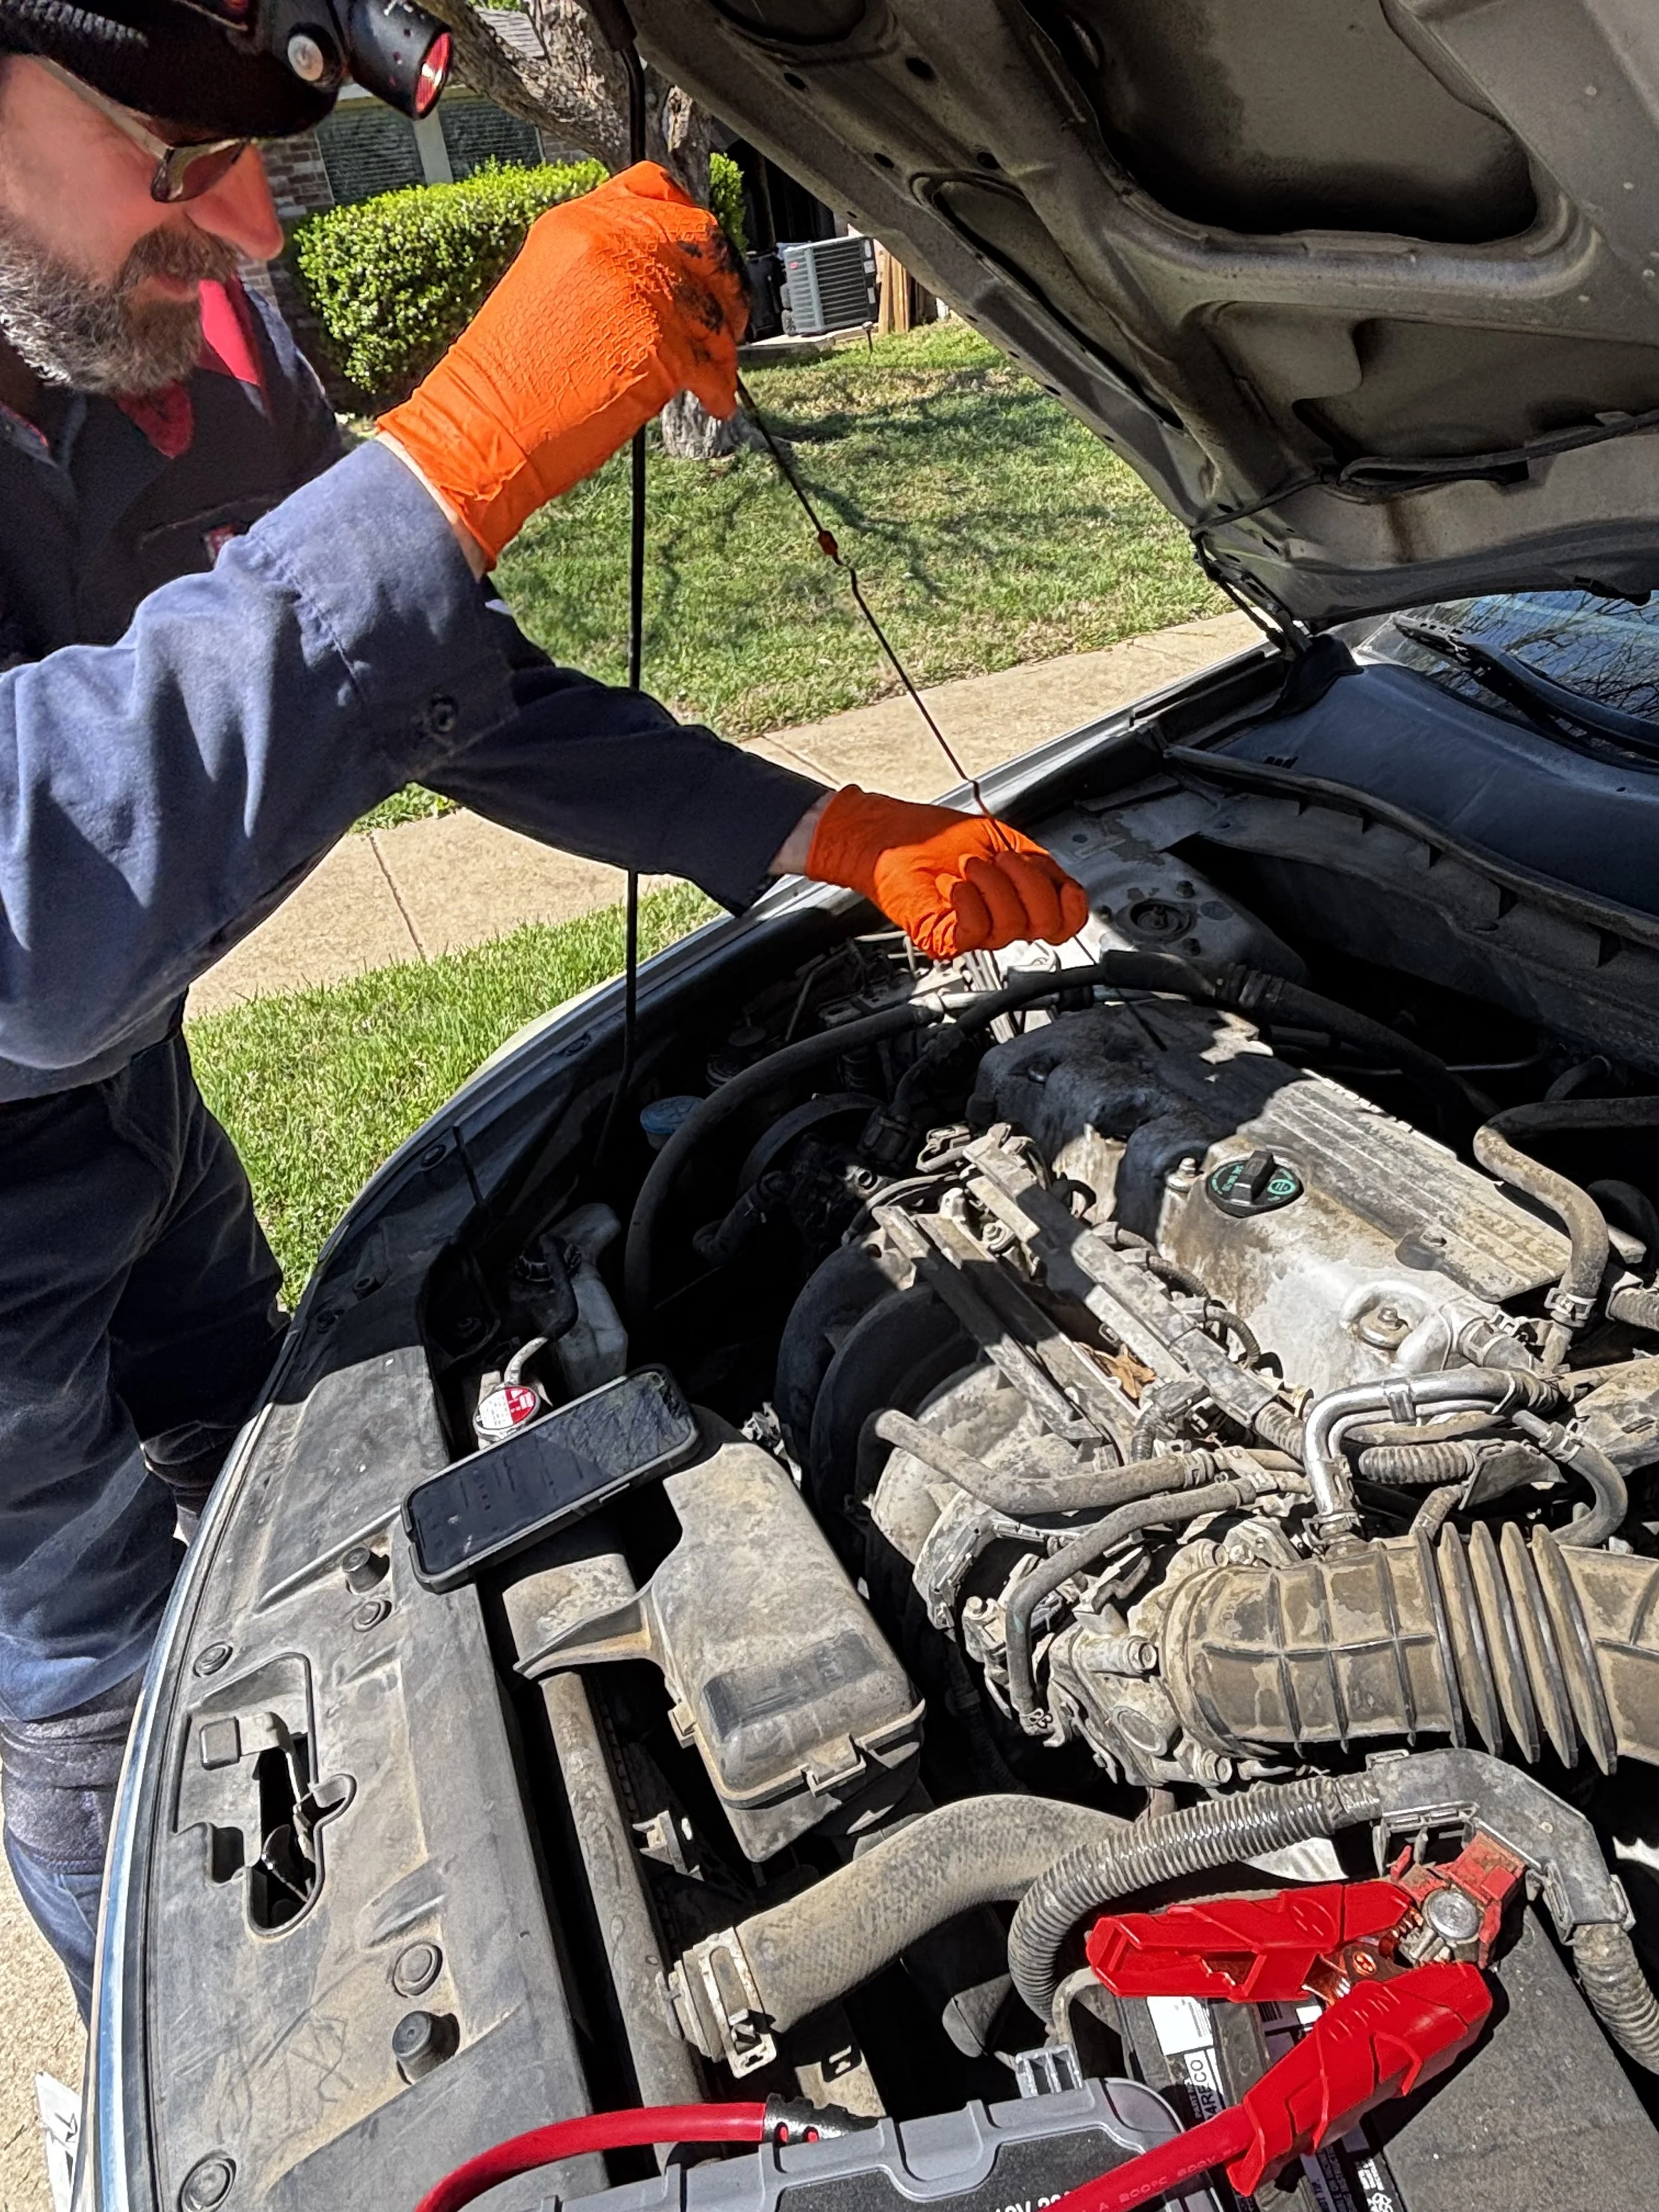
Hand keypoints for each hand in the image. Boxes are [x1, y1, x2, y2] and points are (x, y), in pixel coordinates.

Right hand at [378, 162, 746, 566]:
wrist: (482, 428)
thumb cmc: (506, 378)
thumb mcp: (546, 286)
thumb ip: (601, 266)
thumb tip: (652, 276)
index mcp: (578, 223)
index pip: (654, 188)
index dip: (687, 217)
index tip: (700, 251)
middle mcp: (612, 245)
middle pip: (702, 238)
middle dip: (724, 278)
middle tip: (726, 313)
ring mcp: (641, 293)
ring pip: (714, 306)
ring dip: (724, 342)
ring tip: (717, 368)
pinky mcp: (662, 347)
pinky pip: (713, 362)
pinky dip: (719, 387)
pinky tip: (713, 400)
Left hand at [802, 785, 1089, 958]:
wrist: (887, 836)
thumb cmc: (932, 837)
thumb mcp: (1001, 840)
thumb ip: (1037, 865)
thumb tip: (1066, 885)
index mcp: (1018, 899)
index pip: (1064, 924)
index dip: (1073, 909)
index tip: (1067, 888)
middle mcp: (998, 921)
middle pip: (1045, 926)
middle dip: (1030, 885)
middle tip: (1001, 859)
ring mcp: (971, 932)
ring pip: (1010, 927)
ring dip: (994, 886)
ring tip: (970, 865)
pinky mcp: (943, 936)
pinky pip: (974, 932)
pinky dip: (970, 902)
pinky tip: (956, 885)